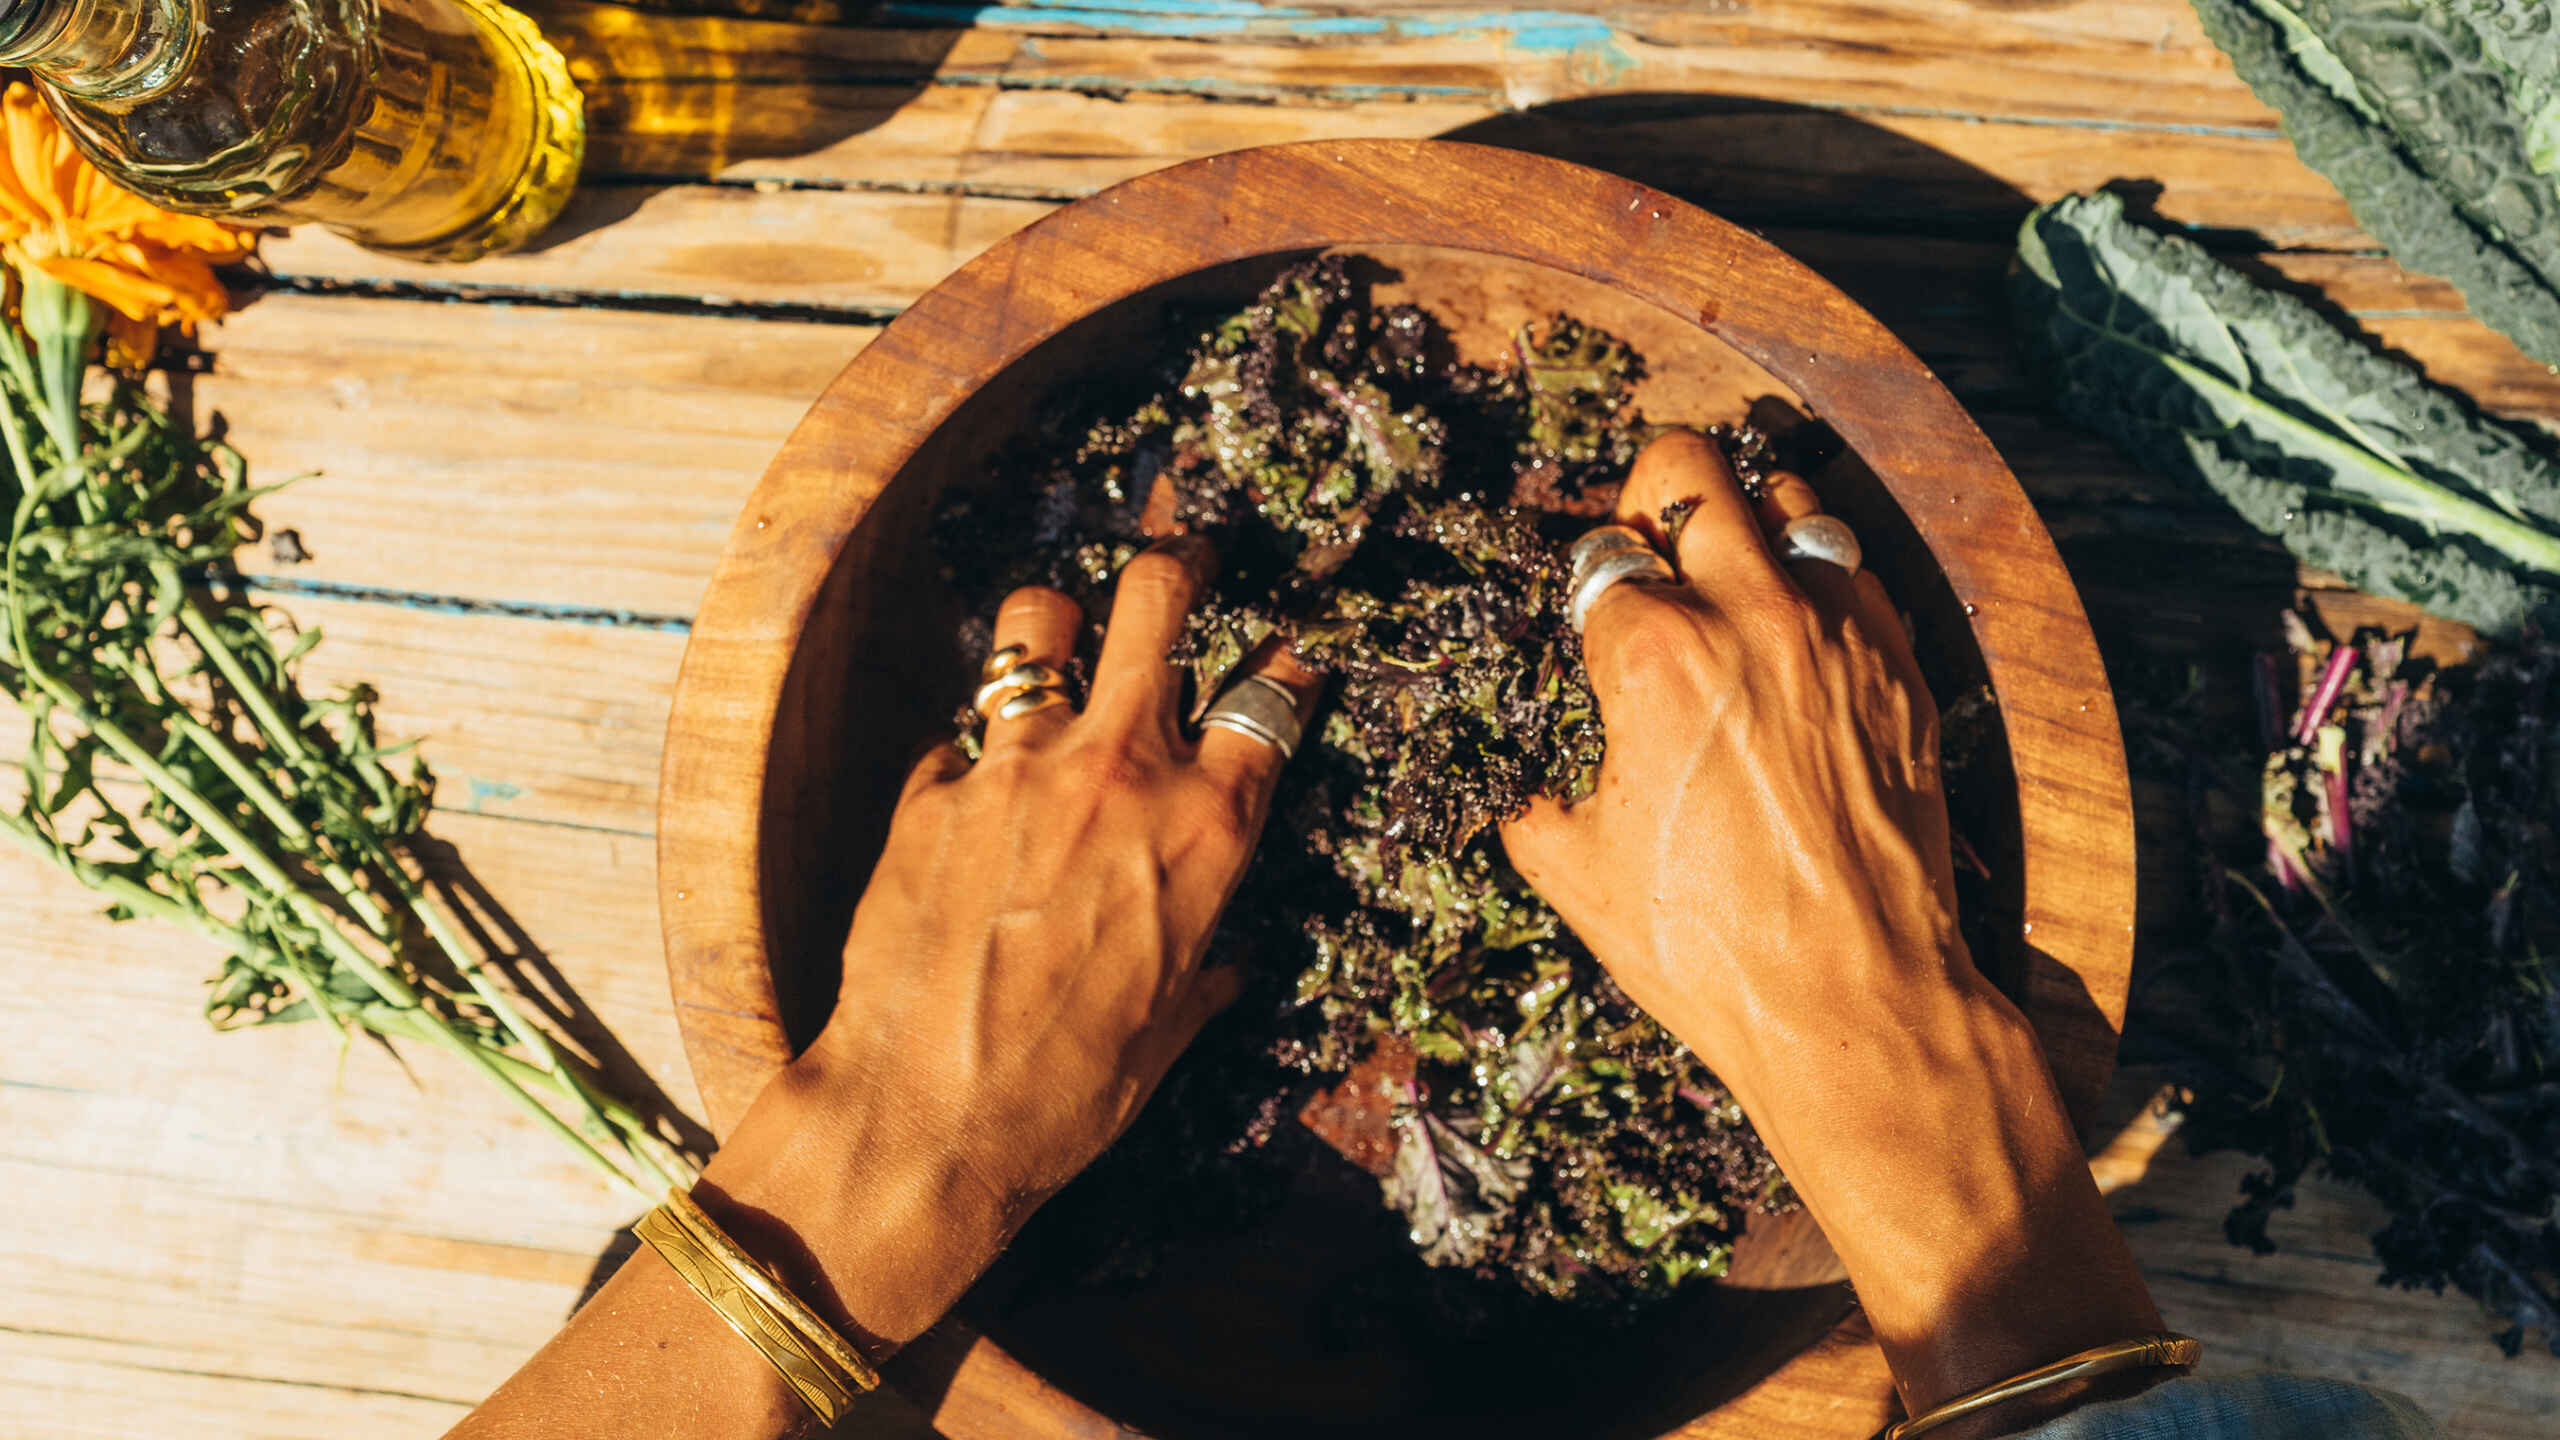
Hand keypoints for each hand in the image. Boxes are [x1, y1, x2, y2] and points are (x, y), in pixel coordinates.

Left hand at [454, 536, 1310, 1439]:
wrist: (922, 1118)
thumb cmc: (1068, 1095)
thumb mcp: (1173, 1030)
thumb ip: (1208, 964)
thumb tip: (1226, 956)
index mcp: (1203, 830)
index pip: (1271, 697)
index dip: (1287, 663)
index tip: (1288, 653)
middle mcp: (1117, 772)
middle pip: (1160, 601)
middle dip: (1181, 569)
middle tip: (1185, 565)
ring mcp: (1015, 767)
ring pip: (1040, 621)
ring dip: (1057, 621)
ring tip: (1057, 638)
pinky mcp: (930, 790)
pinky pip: (961, 732)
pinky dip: (974, 750)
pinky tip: (971, 792)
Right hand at [1503, 433, 2162, 1427]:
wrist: (1855, 996)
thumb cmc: (1708, 943)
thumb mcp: (1574, 872)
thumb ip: (1530, 790)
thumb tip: (1517, 765)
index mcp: (1654, 658)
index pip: (1599, 555)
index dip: (1584, 584)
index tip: (1586, 613)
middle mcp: (1750, 616)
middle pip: (1690, 466)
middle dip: (1653, 493)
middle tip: (1648, 546)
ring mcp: (1838, 631)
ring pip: (1787, 495)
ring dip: (1746, 519)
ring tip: (1730, 570)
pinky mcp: (1900, 663)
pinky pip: (1854, 567)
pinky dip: (1817, 576)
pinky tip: (1796, 629)